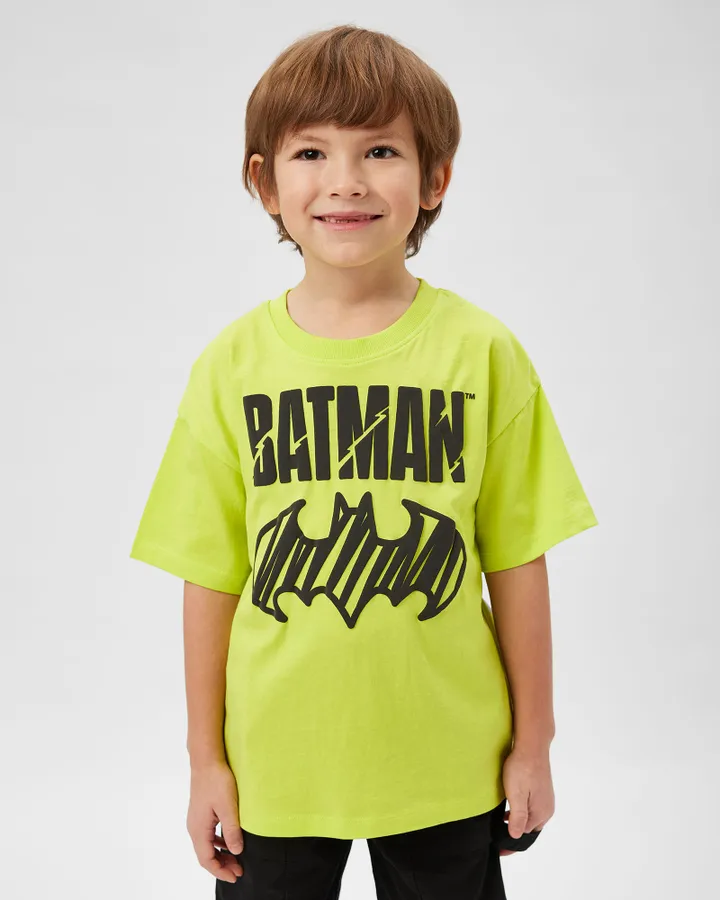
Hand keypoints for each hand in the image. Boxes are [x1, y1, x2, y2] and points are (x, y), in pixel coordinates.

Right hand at [187, 760, 244, 881]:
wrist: (206, 761)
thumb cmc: (216, 781)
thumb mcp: (228, 807)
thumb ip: (232, 830)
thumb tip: (237, 851)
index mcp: (199, 829)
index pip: (207, 860)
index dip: (220, 871)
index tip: (235, 876)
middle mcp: (194, 827)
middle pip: (206, 855)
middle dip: (222, 865)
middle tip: (239, 870)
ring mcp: (197, 820)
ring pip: (207, 845)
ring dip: (220, 854)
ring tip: (236, 858)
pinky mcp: (201, 812)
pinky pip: (208, 834)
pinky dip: (218, 842)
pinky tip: (229, 840)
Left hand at [499, 745, 554, 856]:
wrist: (531, 745)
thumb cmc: (522, 768)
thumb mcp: (516, 794)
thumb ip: (517, 817)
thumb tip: (516, 836)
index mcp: (541, 812)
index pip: (526, 835)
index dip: (512, 842)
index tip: (499, 848)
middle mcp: (546, 808)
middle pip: (530, 827)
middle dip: (516, 832)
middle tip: (497, 834)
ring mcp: (545, 798)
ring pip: (530, 816)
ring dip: (517, 820)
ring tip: (501, 821)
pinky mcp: (541, 789)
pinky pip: (531, 806)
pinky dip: (521, 810)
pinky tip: (510, 806)